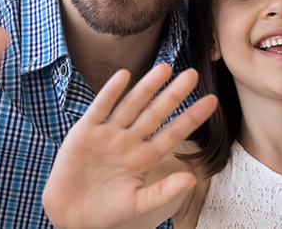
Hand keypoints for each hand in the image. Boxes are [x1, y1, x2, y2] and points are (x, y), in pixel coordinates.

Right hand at [43, 64, 217, 228]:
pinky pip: (100, 108)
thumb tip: (192, 179)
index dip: (192, 117)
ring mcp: (108, 134)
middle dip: (173, 95)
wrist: (70, 215)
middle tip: (192, 75)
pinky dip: (111, 92)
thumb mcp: (138, 204)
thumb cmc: (105, 213)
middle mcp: (129, 141)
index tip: (212, 101)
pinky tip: (124, 76)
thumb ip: (164, 191)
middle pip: (155, 113)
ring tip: (164, 68)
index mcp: (145, 158)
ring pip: (131, 105)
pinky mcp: (85, 132)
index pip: (174, 133)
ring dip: (147, 87)